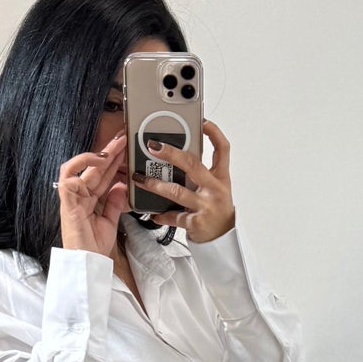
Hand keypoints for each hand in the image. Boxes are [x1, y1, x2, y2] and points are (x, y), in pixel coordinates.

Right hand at [58, 132, 127, 257]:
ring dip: (98, 154)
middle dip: (110, 152)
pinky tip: (98, 160)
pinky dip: (82, 165)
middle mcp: (79, 195)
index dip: (114, 162)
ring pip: (82, 167)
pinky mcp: (67, 199)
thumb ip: (114, 202)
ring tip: (114, 146)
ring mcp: (72, 196)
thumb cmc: (95, 246)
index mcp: (89, 199)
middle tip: (124, 138)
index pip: (102, 176)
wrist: (87, 261)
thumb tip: (121, 186)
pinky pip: (69, 175)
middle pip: (95, 168)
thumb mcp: (110, 220)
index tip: (126, 150)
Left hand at [132, 118, 235, 243]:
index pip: (222, 149)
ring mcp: (205, 206)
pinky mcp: (195, 222)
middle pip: (192, 164)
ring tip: (140, 179)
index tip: (202, 121)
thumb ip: (201, 174)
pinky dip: (161, 215)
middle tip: (153, 146)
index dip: (214, 133)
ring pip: (176, 191)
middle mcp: (215, 189)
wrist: (222, 239)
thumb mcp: (216, 189)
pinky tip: (153, 213)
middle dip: (171, 153)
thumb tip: (179, 157)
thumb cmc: (216, 211)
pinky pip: (174, 216)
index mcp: (220, 178)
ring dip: (155, 184)